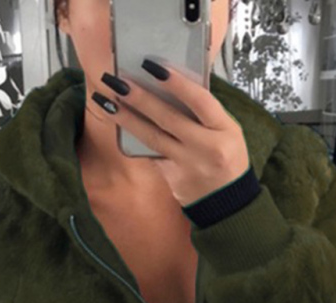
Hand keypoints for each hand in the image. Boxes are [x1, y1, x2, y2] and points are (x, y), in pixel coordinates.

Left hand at [96, 62, 250, 205]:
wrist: (228, 202)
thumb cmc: (227, 158)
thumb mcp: (228, 131)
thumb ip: (204, 113)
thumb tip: (170, 86)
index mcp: (224, 130)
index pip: (200, 101)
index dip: (177, 83)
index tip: (154, 67)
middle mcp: (206, 148)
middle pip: (169, 119)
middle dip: (141, 98)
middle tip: (118, 81)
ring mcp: (187, 165)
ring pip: (152, 138)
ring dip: (127, 119)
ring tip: (106, 102)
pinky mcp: (172, 179)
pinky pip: (151, 155)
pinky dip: (133, 140)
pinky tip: (118, 125)